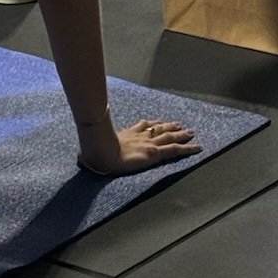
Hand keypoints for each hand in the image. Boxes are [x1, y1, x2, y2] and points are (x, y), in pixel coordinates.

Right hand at [78, 117, 200, 176]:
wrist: (103, 154)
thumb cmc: (97, 152)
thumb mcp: (95, 149)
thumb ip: (93, 150)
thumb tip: (80, 155)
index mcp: (128, 134)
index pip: (143, 126)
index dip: (153, 123)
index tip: (158, 122)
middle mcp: (141, 136)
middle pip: (159, 128)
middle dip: (170, 126)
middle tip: (180, 124)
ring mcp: (149, 144)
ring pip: (170, 137)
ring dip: (181, 134)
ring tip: (191, 132)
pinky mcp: (155, 153)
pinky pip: (175, 150)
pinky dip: (188, 148)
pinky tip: (197, 148)